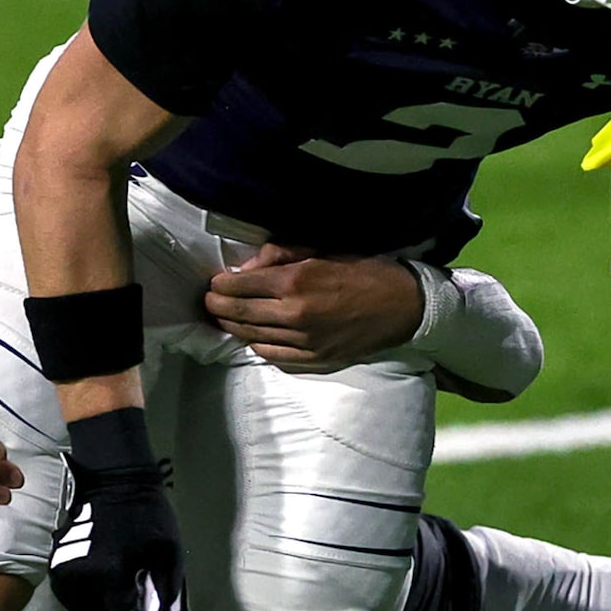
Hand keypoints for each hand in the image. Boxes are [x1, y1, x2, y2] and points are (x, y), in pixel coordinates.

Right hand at [52, 407, 185, 610]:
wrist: (114, 480)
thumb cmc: (147, 515)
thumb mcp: (168, 552)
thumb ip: (168, 592)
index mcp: (109, 576)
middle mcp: (80, 578)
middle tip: (134, 602)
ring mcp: (63, 569)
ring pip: (80, 608)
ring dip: (99, 609)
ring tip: (118, 599)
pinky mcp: (56, 562)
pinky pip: (68, 593)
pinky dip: (83, 598)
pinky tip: (100, 591)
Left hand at [204, 245, 422, 372]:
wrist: (402, 306)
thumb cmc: (363, 272)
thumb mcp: (322, 250)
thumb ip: (281, 255)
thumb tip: (246, 268)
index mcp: (295, 281)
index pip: (241, 286)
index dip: (221, 285)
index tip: (214, 283)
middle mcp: (294, 313)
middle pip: (239, 314)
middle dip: (218, 307)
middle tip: (209, 302)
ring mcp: (304, 341)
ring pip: (252, 337)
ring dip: (233, 328)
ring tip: (224, 320)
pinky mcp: (314, 360)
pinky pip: (274, 356)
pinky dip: (258, 347)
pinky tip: (254, 338)